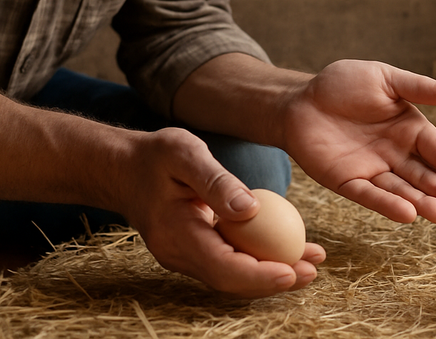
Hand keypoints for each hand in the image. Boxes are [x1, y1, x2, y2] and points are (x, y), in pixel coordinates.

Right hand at [120, 127, 324, 296]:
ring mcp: (183, 257)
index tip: (293, 271)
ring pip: (231, 277)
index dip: (260, 275)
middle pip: (231, 281)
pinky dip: (258, 260)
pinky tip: (287, 249)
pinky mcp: (192, 251)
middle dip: (274, 282)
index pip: (223, 266)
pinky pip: (228, 263)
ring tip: (311, 263)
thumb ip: (216, 181)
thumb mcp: (184, 153)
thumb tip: (252, 209)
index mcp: (177, 233)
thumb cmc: (154, 155)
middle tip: (313, 271)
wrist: (123, 169)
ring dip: (271, 274)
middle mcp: (178, 254)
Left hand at [280, 60, 435, 223]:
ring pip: (400, 190)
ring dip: (420, 202)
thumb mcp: (383, 79)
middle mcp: (395, 153)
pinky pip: (370, 195)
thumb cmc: (342, 84)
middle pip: (423, 175)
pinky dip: (387, 205)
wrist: (298, 99)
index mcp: (408, 128)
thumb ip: (417, 88)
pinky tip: (406, 214)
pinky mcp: (348, 182)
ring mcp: (372, 169)